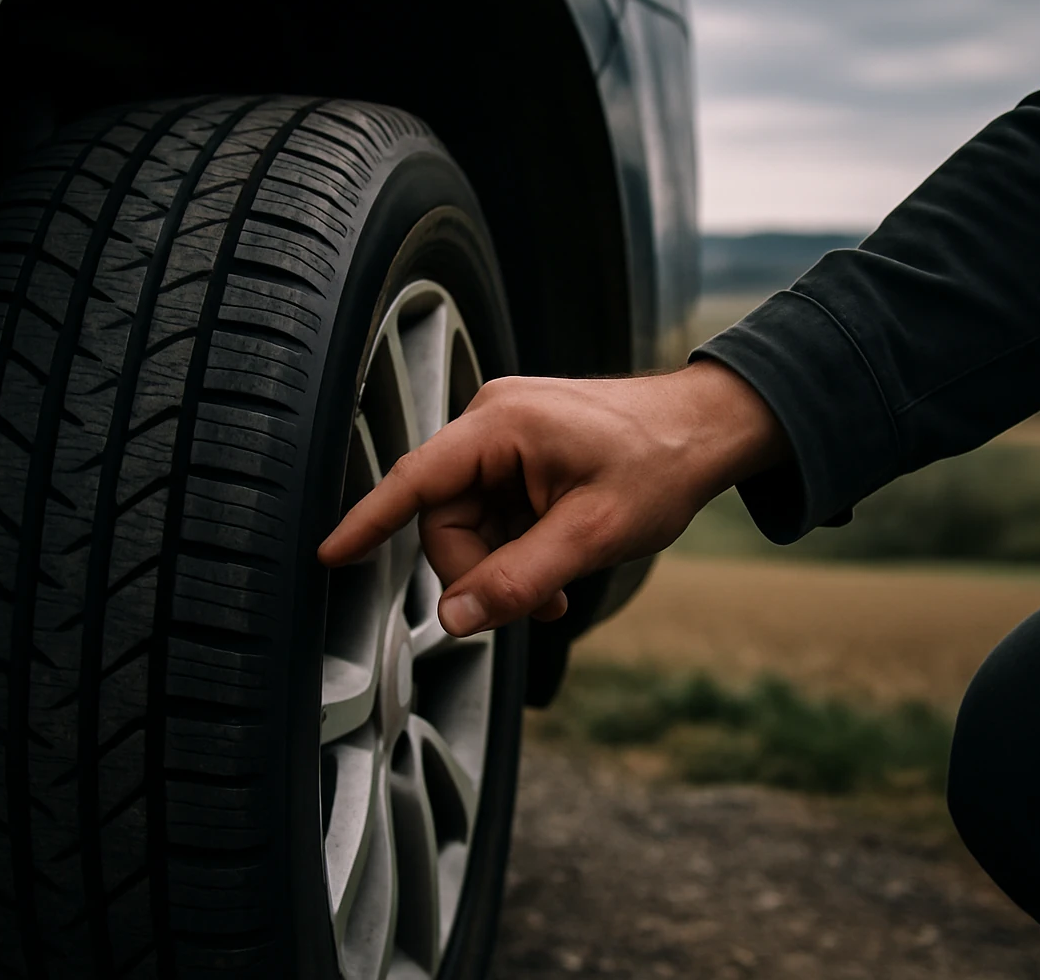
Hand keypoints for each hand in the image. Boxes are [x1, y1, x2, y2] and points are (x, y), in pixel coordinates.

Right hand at [317, 359, 790, 635]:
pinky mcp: (521, 452)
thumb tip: (456, 618)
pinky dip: (518, 548)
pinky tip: (555, 567)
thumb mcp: (592, 536)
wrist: (711, 429)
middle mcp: (493, 422)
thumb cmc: (661, 462)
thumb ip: (517, 579)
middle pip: (446, 520)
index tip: (328, 555)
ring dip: (505, 566)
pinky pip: (495, 513)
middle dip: (482, 571)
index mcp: (500, 426)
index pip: (415, 481)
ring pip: (471, 524)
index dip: (367, 522)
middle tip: (537, 604)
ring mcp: (507, 436)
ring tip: (558, 589)